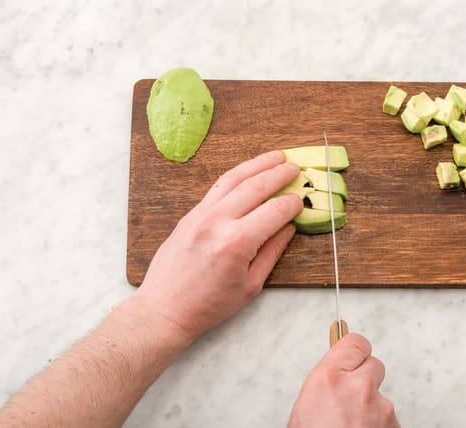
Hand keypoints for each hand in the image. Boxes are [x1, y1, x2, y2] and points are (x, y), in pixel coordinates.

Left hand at [134, 150, 302, 342]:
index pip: (274, 211)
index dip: (291, 204)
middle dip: (278, 174)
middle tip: (294, 168)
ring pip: (232, 179)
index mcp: (237, 243)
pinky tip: (247, 172)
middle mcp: (218, 222)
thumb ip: (272, 252)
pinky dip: (235, 176)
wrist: (165, 308)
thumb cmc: (208, 305)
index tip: (300, 201)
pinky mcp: (190, 215)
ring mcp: (200, 215)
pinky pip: (216, 188)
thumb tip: (288, 228)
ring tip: (274, 157)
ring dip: (256, 164)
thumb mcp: (250, 285)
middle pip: (255, 186)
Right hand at [288, 334, 399, 427]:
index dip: (354, 351)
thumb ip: (325, 384)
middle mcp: (359, 388)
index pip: (356, 342)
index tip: (351, 357)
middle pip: (375, 365)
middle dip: (365, 378)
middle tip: (350, 397)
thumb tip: (335, 376)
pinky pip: (389, 420)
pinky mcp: (395, 427)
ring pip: (382, 397)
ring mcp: (382, 409)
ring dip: (372, 409)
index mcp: (329, 379)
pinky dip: (379, 427)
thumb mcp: (305, 409)